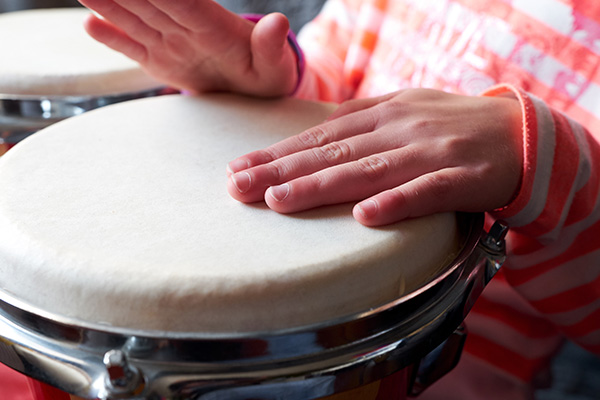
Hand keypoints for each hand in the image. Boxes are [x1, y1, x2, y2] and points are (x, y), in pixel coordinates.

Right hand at [77, 0, 297, 95]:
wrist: (252, 88)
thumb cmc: (267, 73)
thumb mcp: (275, 65)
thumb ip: (271, 45)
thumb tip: (278, 22)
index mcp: (213, 27)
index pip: (182, 3)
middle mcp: (185, 29)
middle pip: (149, 4)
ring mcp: (170, 44)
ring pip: (134, 20)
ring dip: (108, 5)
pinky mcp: (160, 60)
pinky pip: (133, 48)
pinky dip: (112, 38)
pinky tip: (89, 25)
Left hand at [226, 89, 523, 225]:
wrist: (522, 133)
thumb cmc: (452, 126)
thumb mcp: (404, 112)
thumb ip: (361, 124)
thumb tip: (312, 137)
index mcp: (383, 113)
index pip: (319, 136)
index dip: (277, 153)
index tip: (238, 168)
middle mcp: (399, 129)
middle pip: (331, 152)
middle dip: (280, 171)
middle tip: (237, 188)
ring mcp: (430, 152)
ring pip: (367, 170)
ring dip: (320, 186)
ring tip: (278, 200)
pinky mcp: (463, 178)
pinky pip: (427, 193)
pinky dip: (396, 203)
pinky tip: (365, 217)